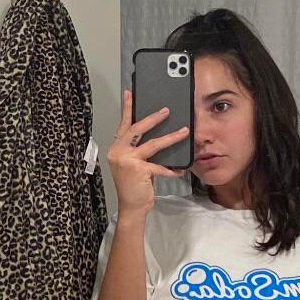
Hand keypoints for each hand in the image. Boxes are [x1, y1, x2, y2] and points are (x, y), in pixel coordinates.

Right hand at [107, 88, 188, 214]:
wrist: (131, 207)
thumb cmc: (133, 185)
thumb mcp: (132, 163)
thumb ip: (138, 149)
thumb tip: (156, 134)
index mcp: (116, 147)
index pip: (123, 124)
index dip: (126, 108)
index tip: (130, 93)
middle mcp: (118, 151)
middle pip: (137, 129)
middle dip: (153, 118)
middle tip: (167, 110)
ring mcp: (127, 160)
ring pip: (152, 144)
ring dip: (170, 138)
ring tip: (184, 132)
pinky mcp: (138, 170)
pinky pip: (159, 166)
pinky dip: (171, 169)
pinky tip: (180, 170)